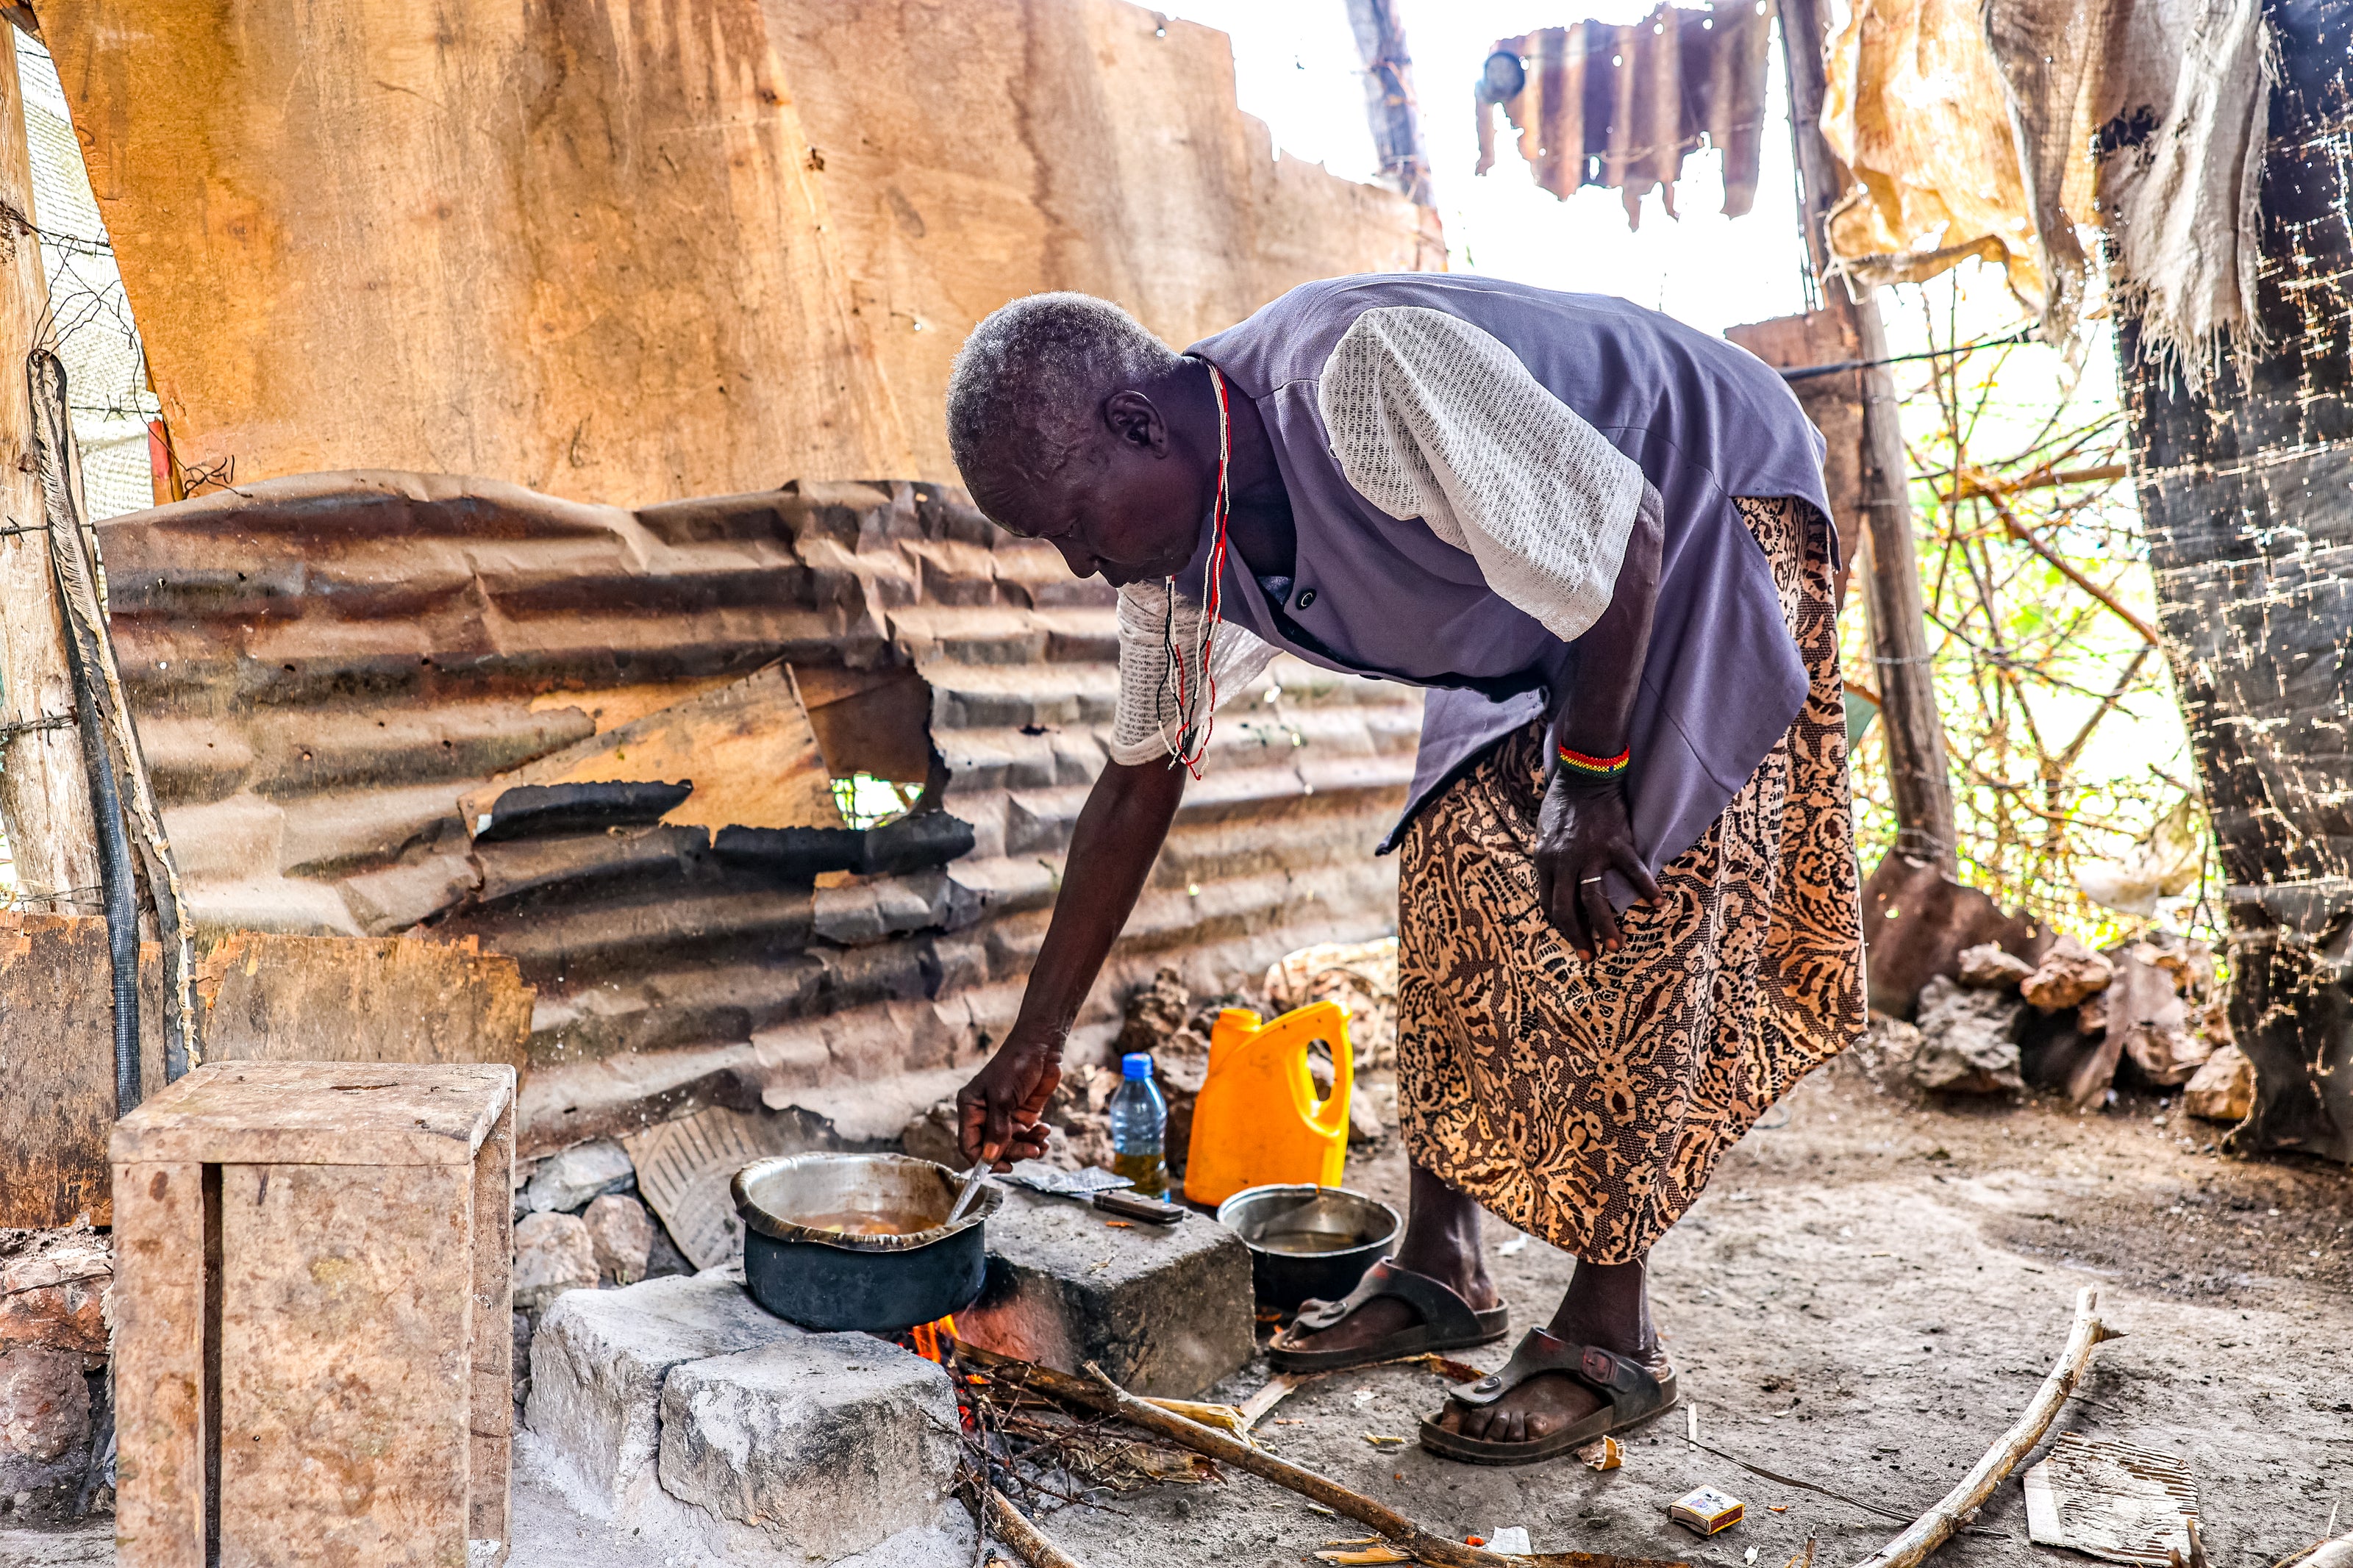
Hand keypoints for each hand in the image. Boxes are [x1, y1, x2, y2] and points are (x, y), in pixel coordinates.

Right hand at [956, 1029, 1062, 1169]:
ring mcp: (1005, 1116)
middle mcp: (985, 1114)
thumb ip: (997, 1129)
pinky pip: (1027, 1137)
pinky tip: (1045, 1132)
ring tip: (1042, 1138)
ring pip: (1012, 1145)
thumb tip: (989, 1158)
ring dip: (1028, 1146)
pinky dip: (1037, 1139)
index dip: (982, 1161)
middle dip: (1013, 1152)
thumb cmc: (1016, 1065)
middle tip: (1031, 1151)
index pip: (969, 1144)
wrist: (1041, 1047)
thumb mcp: (1003, 1098)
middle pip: (993, 1148)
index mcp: (971, 1108)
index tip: (1002, 1168)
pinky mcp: (1023, 1115)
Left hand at [1533, 773, 1661, 960]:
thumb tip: (1553, 886)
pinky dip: (1646, 888)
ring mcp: (1591, 854)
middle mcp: (1564, 862)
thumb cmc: (1562, 804)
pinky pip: (1632, 871)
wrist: (1584, 774)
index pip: (1548, 904)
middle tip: (1591, 956)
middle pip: (1567, 910)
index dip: (1560, 926)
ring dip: (1606, 927)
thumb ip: (1548, 861)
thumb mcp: (1543, 834)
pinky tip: (1658, 903)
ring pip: (1595, 900)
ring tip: (1616, 946)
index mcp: (1544, 860)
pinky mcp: (1616, 843)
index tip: (1572, 939)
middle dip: (1578, 937)